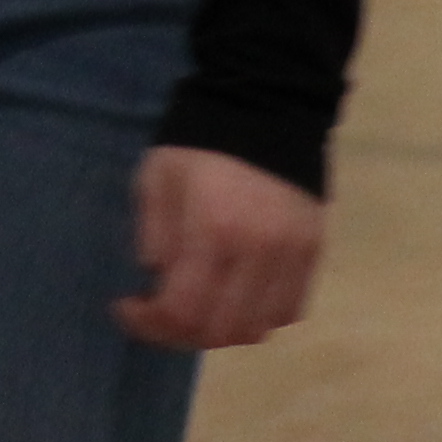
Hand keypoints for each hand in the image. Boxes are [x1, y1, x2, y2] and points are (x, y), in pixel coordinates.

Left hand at [115, 144, 323, 349]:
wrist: (264, 108)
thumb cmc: (196, 143)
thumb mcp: (155, 180)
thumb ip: (154, 236)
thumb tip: (159, 280)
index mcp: (213, 231)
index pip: (184, 311)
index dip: (149, 324)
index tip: (126, 307)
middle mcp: (259, 253)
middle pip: (223, 331)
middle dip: (180, 333)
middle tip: (158, 314)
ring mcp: (293, 256)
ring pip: (260, 327)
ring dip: (221, 329)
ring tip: (196, 306)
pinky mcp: (315, 252)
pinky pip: (289, 309)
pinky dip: (258, 316)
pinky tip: (234, 297)